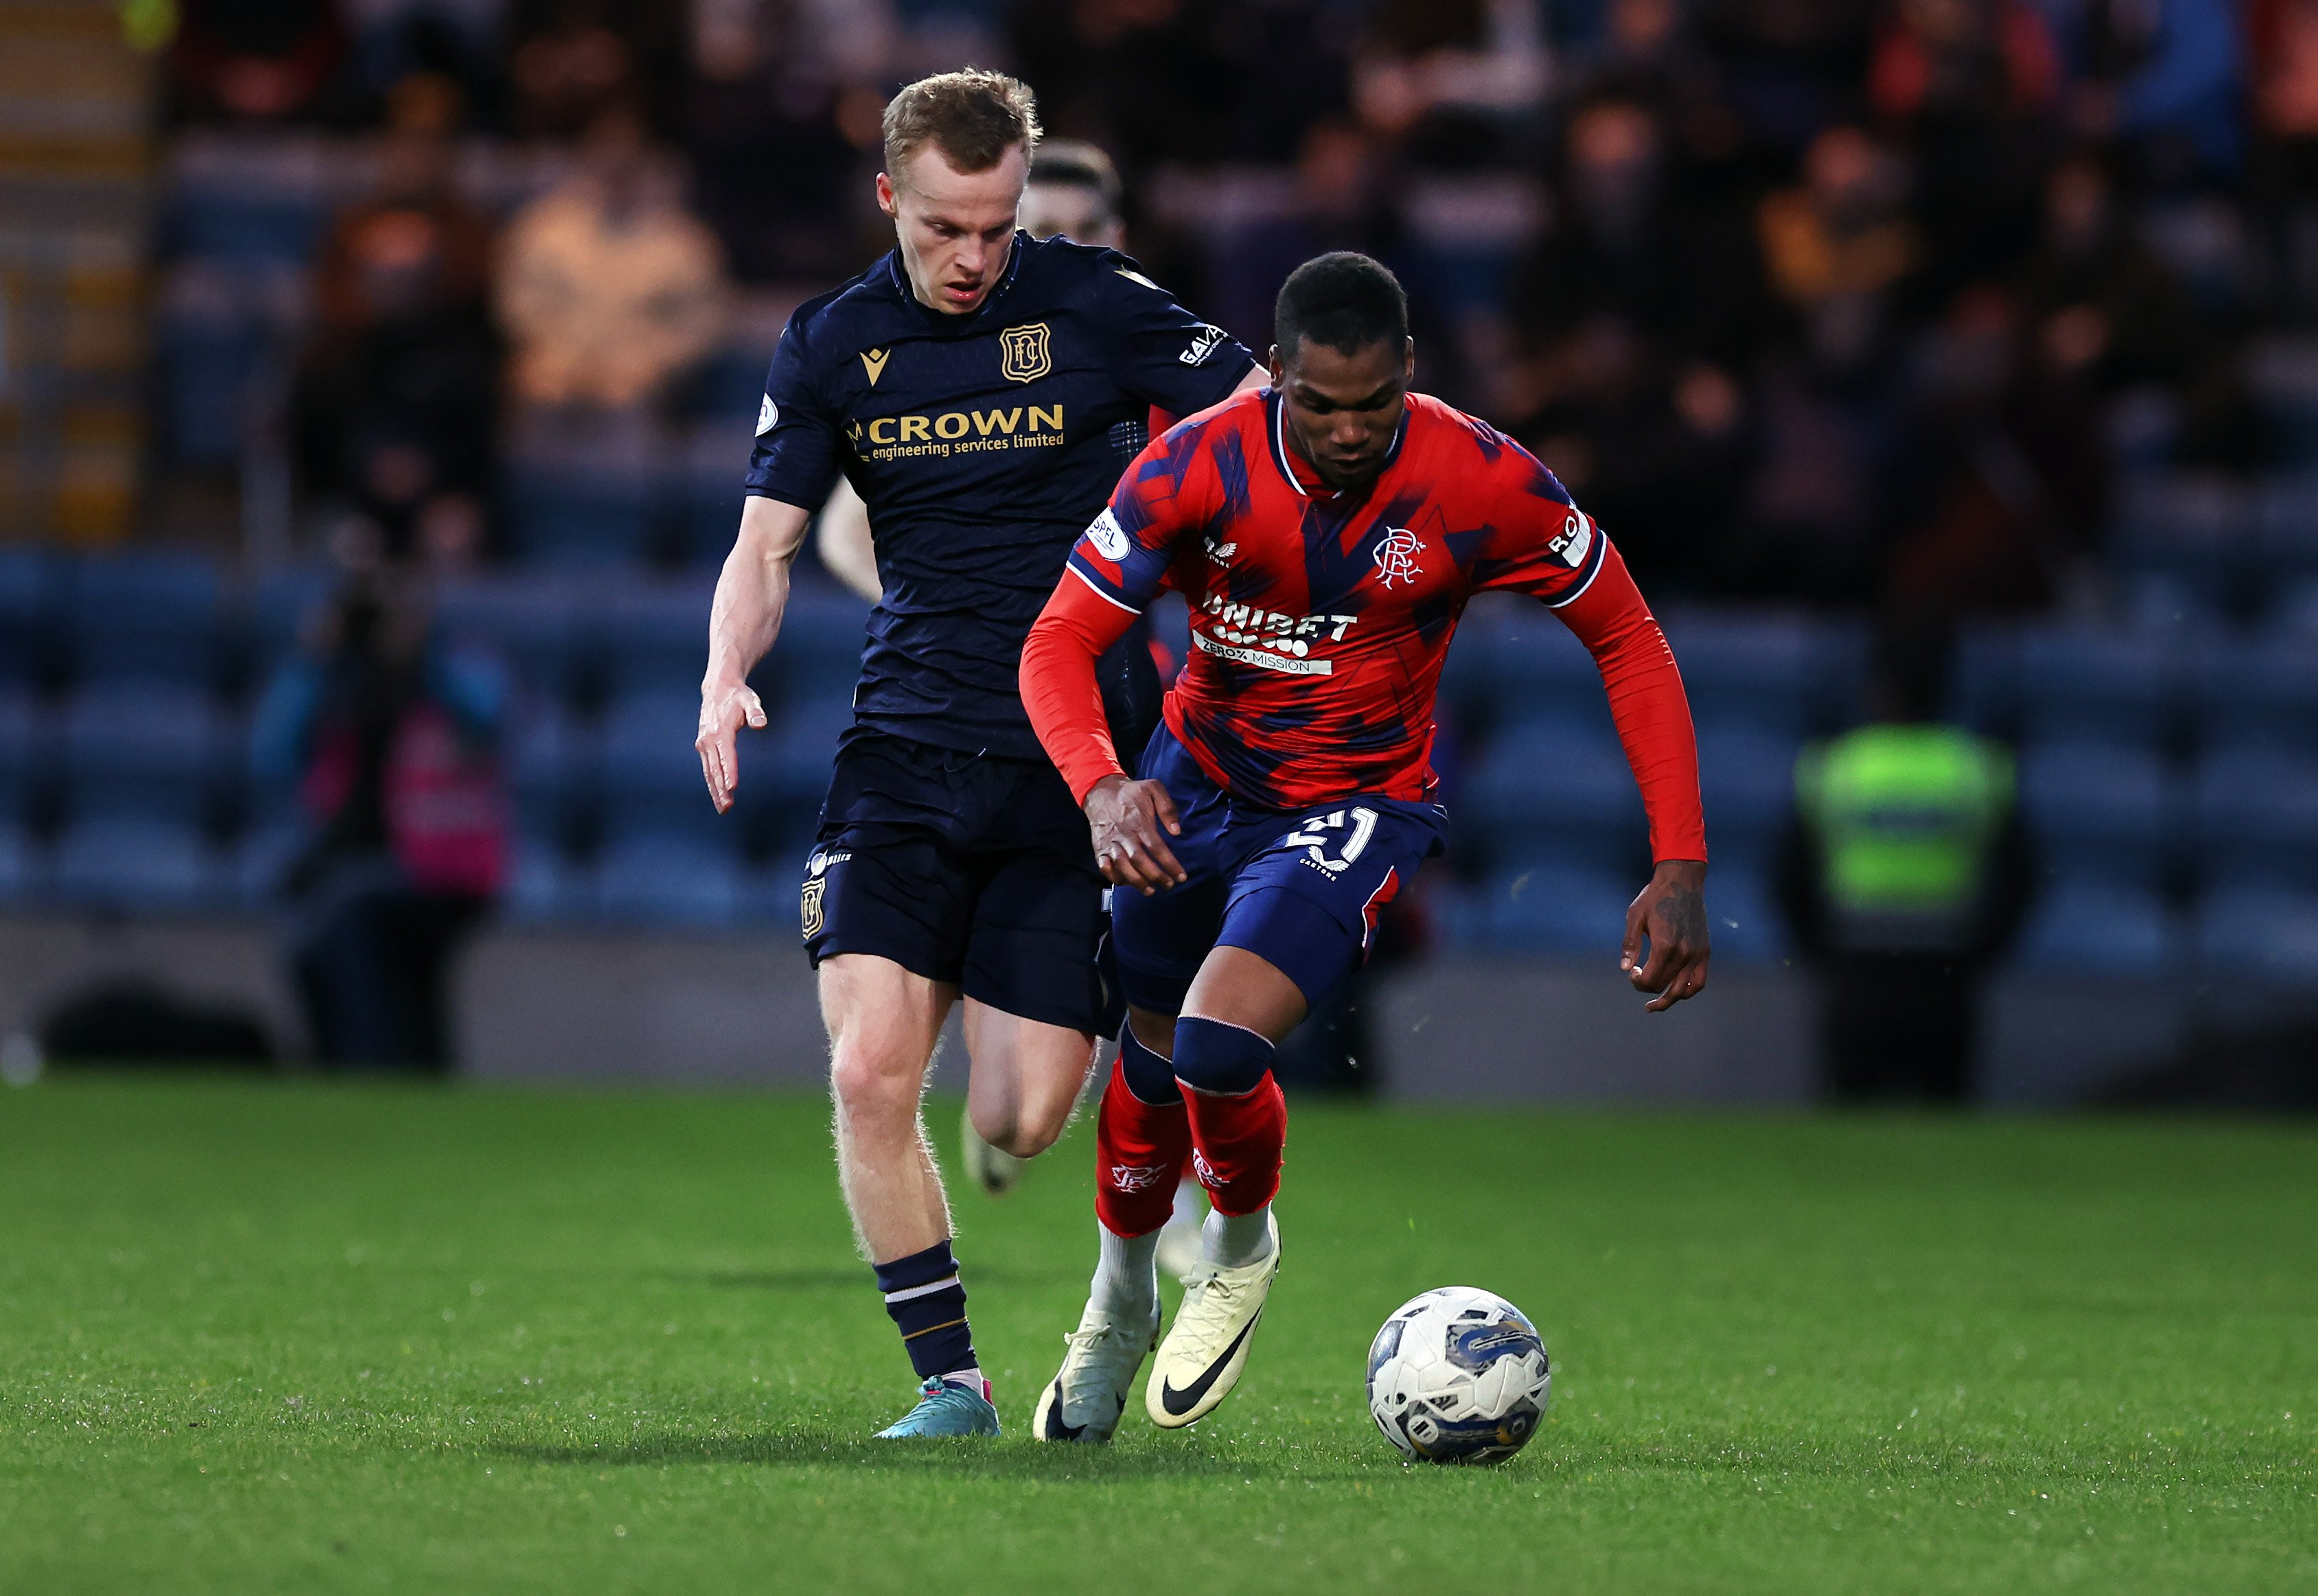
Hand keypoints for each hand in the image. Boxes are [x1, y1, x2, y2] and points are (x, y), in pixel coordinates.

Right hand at [696, 678, 767, 813]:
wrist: (717, 688)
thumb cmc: (737, 696)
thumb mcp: (750, 700)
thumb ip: (756, 712)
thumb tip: (760, 723)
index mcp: (721, 730)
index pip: (726, 755)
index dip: (730, 772)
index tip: (733, 787)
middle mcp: (708, 739)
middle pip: (715, 769)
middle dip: (721, 789)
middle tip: (727, 807)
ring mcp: (704, 743)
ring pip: (709, 772)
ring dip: (715, 790)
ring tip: (723, 808)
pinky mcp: (703, 746)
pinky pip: (707, 768)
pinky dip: (711, 782)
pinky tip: (717, 794)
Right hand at [1085, 774, 1185, 894]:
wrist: (1101, 791)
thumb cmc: (1132, 793)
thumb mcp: (1153, 789)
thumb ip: (1167, 808)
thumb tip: (1176, 832)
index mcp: (1139, 822)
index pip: (1157, 847)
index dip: (1169, 864)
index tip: (1181, 876)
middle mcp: (1124, 834)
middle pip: (1140, 860)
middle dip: (1155, 876)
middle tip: (1169, 885)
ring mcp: (1110, 842)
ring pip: (1122, 866)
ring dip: (1136, 881)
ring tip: (1150, 890)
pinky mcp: (1099, 847)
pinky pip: (1104, 866)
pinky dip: (1113, 877)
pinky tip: (1125, 883)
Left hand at [1622, 859, 1708, 1012]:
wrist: (1682, 881)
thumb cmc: (1655, 897)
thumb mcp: (1635, 916)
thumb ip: (1630, 944)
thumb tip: (1624, 968)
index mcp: (1665, 946)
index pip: (1650, 980)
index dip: (1637, 982)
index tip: (1632, 971)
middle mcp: (1683, 953)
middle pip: (1664, 985)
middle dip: (1647, 986)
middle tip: (1637, 977)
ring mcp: (1697, 954)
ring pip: (1683, 990)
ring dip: (1668, 999)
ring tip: (1655, 1005)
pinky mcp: (1704, 951)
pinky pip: (1699, 981)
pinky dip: (1688, 990)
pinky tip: (1676, 992)